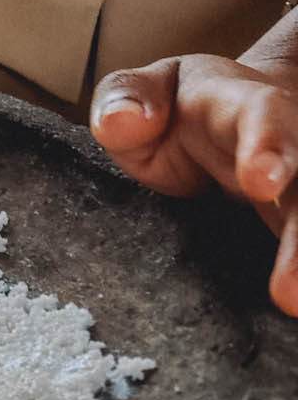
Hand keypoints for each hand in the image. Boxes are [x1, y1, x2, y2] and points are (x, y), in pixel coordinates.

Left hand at [90, 45, 297, 313]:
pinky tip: (294, 309)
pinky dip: (297, 272)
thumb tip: (121, 121)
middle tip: (290, 289)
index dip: (267, 146)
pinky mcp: (293, 223)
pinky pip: (296, 244)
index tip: (261, 180)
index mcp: (242, 104)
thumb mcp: (145, 90)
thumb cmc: (177, 107)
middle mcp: (287, 145)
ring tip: (292, 306)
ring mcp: (297, 188)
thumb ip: (128, 97)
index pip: (263, 117)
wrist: (223, 111)